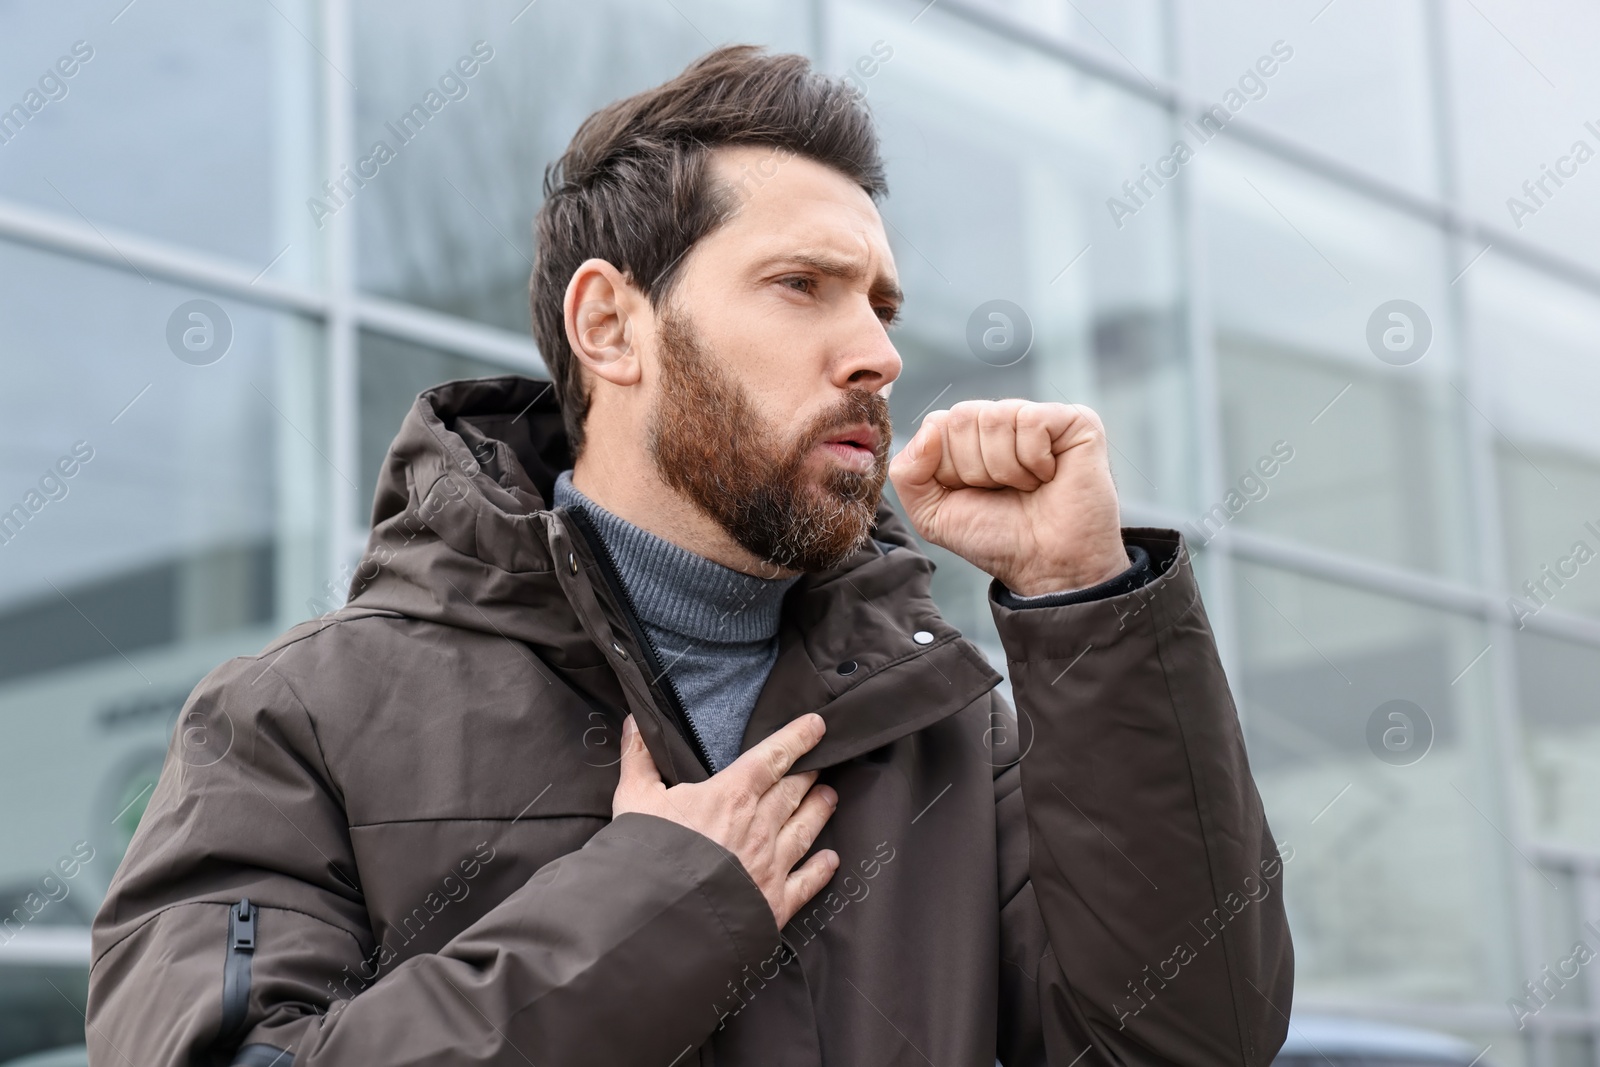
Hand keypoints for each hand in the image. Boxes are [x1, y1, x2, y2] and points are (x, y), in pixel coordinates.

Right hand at [612, 713, 839, 926]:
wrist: (658, 917)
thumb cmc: (646, 854)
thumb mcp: (634, 799)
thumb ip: (639, 758)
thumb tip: (636, 723)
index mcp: (731, 796)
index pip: (772, 758)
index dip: (797, 738)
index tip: (817, 725)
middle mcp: (759, 826)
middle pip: (793, 791)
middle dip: (809, 775)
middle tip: (822, 763)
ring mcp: (771, 865)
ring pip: (805, 829)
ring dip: (819, 810)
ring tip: (830, 797)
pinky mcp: (774, 903)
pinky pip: (806, 882)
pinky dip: (821, 869)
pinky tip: (831, 860)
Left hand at [888, 399, 1130, 595]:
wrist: (1047, 567)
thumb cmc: (996, 539)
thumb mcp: (933, 515)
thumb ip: (908, 473)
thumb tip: (930, 429)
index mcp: (967, 437)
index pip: (936, 424)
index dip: (948, 468)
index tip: (974, 494)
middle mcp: (1000, 421)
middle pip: (961, 417)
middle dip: (975, 469)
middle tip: (1003, 492)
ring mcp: (1037, 417)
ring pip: (994, 418)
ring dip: (1005, 469)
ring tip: (1028, 487)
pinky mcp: (1073, 420)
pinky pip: (1031, 420)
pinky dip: (1034, 459)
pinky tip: (1049, 476)